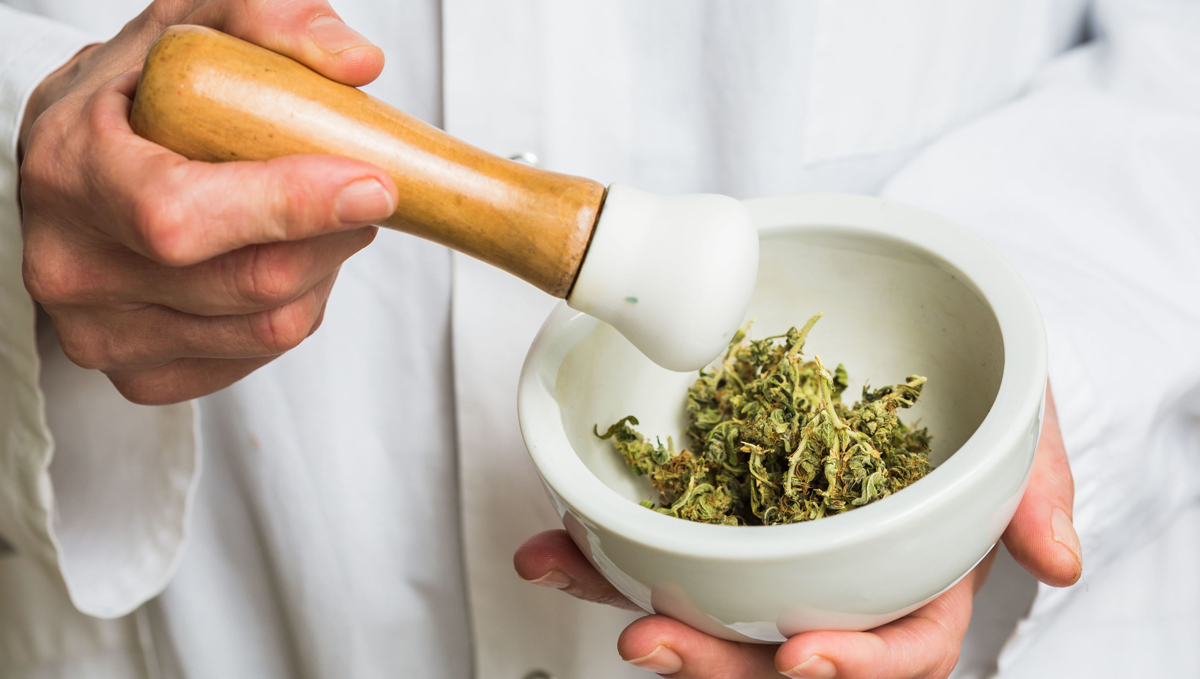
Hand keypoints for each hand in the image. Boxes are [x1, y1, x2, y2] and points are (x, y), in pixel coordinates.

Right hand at [19, 0, 397, 403]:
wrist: (79, 160)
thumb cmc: (136, 95)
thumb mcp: (192, 25)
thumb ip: (270, 21)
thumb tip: (356, 64)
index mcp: (71, 171)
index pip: (182, 217)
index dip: (290, 207)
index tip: (373, 184)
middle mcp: (73, 265)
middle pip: (248, 283)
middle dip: (333, 236)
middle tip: (361, 192)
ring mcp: (101, 332)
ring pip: (268, 328)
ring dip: (323, 273)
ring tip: (319, 221)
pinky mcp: (139, 375)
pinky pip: (258, 357)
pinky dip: (295, 308)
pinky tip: (281, 260)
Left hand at [514, 386, 1080, 677]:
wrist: (922, 336)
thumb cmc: (976, 387)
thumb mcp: (1017, 421)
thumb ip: (1033, 482)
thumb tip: (1060, 558)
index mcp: (917, 577)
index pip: (899, 649)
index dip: (855, 667)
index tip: (799, 658)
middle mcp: (836, 577)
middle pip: (778, 651)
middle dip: (711, 660)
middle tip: (651, 640)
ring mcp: (768, 545)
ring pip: (704, 606)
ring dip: (630, 601)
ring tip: (566, 575)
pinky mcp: (713, 508)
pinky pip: (659, 544)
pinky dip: (600, 548)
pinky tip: (549, 543)